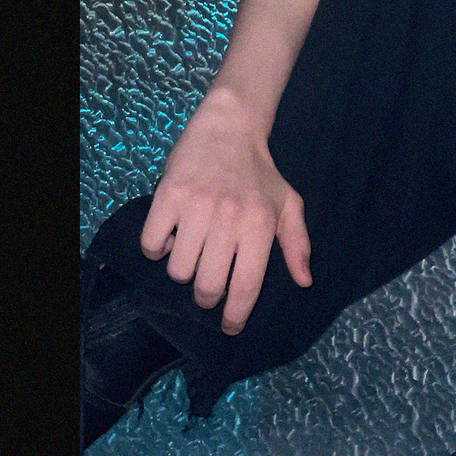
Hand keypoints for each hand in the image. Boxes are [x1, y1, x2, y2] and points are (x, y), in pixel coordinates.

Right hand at [139, 87, 312, 333]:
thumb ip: (298, 244)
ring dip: (182, 270)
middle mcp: (229, 218)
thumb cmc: (260, 172)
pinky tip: (171, 235)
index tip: (230, 327)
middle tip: (209, 284)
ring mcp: (196, 208)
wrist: (229, 128)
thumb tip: (304, 282)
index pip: (245, 286)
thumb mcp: (288, 205)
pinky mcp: (167, 196)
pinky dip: (158, 248)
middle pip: (207, 286)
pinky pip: (151, 245)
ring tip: (193, 251)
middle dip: (207, 295)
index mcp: (260, 225)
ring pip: (178, 271)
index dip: (235, 316)